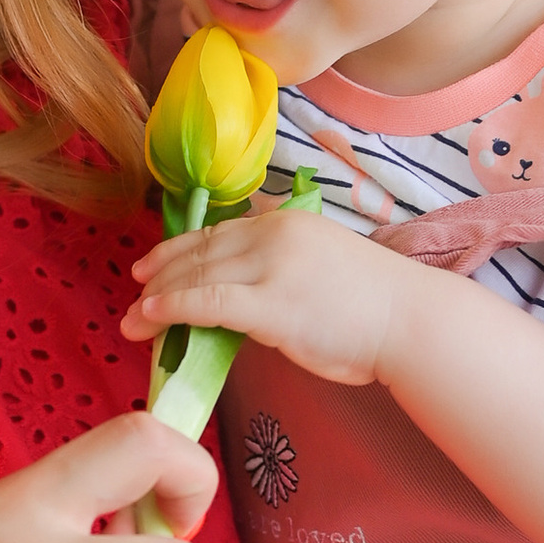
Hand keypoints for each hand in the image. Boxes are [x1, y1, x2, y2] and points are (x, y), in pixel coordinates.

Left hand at [124, 204, 399, 386]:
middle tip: (131, 291)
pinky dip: (172, 308)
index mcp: (286, 222)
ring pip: (197, 276)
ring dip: (156, 297)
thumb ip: (279, 268)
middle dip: (159, 273)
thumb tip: (238, 291)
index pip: (218, 232)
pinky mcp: (272, 305)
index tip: (149, 265)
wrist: (411, 321)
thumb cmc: (374, 306)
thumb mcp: (321, 264)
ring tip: (132, 318)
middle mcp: (274, 235)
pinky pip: (206, 302)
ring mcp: (272, 268)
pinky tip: (150, 317)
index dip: (177, 249)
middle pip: (201, 251)